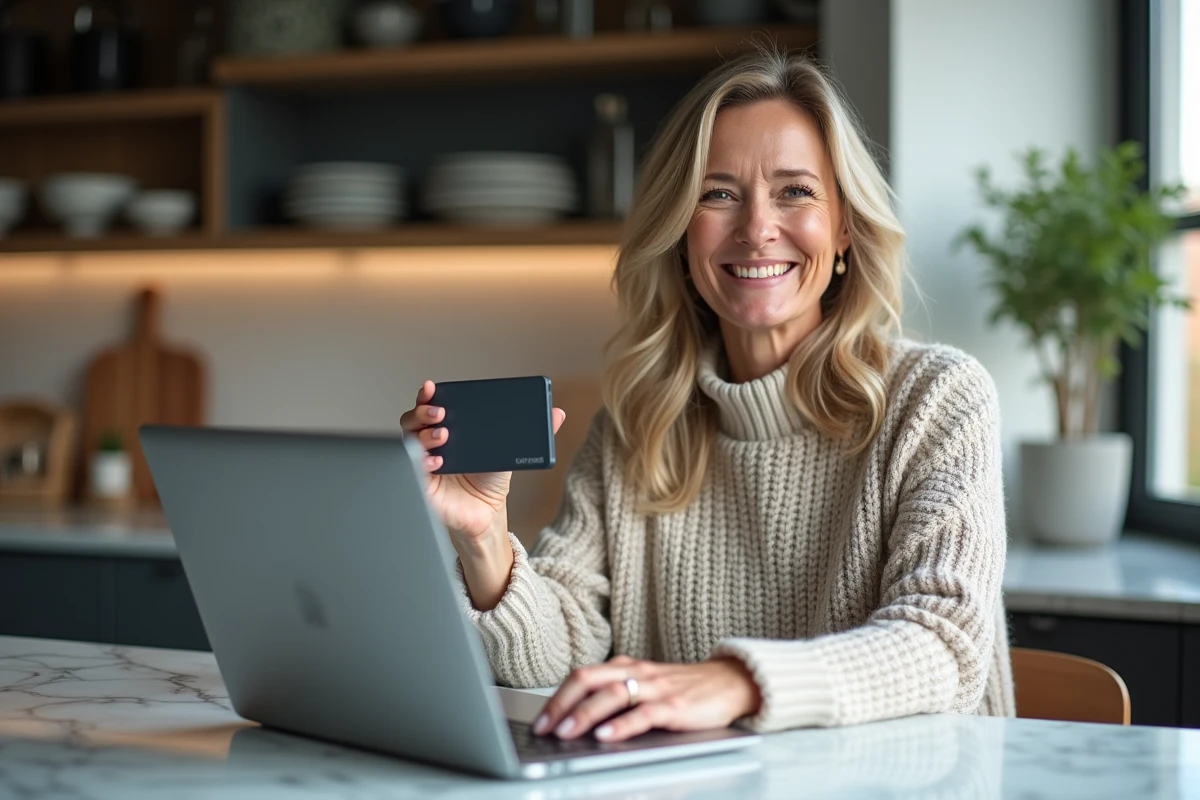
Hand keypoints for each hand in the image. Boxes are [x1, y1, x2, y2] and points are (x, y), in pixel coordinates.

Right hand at [399, 380, 566, 542]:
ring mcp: (423, 461)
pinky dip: (424, 461)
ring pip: (409, 439)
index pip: (431, 405)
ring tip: (443, 434)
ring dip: (424, 434)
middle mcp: (431, 441)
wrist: (486, 514)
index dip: (428, 393)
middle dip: (424, 410)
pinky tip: (439, 460)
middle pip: (414, 418)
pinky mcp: (422, 483)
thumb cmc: (491, 480)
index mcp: (449, 427)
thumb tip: (557, 413)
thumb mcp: (512, 449)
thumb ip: (532, 431)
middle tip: (440, 412)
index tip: (432, 386)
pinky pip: (413, 469)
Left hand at [531, 655, 761, 743]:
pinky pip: (644, 713)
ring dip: (585, 715)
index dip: (556, 698)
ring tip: (566, 733)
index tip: (538, 721)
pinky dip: (622, 725)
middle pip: (588, 680)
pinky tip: (605, 736)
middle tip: (543, 729)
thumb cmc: (682, 688)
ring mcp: (656, 687)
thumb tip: (576, 720)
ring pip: (612, 695)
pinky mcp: (675, 705)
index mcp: (624, 666)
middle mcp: (636, 672)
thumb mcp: (644, 686)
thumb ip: (616, 695)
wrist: (730, 681)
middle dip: (561, 705)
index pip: (581, 676)